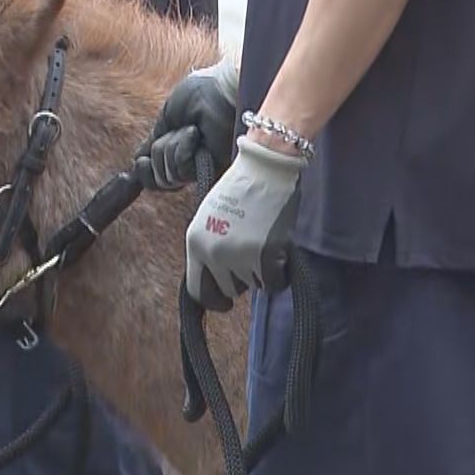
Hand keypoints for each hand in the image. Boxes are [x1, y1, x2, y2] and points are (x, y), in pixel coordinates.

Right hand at [148, 59, 238, 189]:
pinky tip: (195, 134)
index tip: (141, 163)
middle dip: (159, 153)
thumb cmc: (201, 94)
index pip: (154, 177)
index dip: (144, 174)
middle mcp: (191, 164)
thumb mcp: (167, 118)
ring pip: (167, 177)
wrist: (222, 89)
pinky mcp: (212, 171)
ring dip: (171, 147)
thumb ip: (153, 142)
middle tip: (176, 132)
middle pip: (157, 180)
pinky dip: (182, 150)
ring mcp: (201, 169)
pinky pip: (182, 173)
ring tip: (192, 129)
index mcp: (180, 151)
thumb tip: (138, 160)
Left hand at [184, 135, 304, 310]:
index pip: (196, 290)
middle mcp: (214, 253)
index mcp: (195, 242)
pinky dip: (279, 274)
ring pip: (253, 285)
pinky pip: (274, 283)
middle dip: (239, 279)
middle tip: (249, 256)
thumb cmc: (238, 189)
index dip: (211, 300)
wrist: (264, 169)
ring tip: (262, 241)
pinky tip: (278, 252)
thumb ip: (207, 247)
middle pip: (228, 290)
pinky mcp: (267, 255)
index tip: (223, 304)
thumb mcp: (208, 218)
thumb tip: (214, 278)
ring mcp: (240, 255)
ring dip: (260, 271)